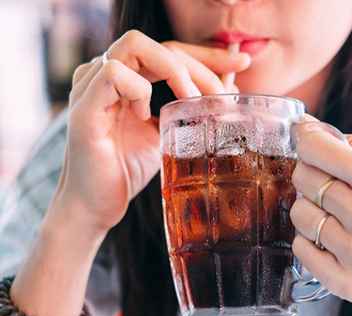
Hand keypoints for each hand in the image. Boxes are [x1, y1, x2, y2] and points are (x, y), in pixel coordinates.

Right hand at [53, 30, 250, 233]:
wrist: (95, 207)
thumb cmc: (127, 170)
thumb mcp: (170, 134)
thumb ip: (191, 108)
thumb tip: (229, 87)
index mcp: (127, 78)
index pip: (171, 50)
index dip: (207, 55)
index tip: (241, 64)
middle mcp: (106, 75)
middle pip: (159, 44)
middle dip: (200, 64)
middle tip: (222, 96)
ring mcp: (91, 88)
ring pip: (134, 46)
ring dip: (173, 70)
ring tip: (191, 101)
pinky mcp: (84, 109)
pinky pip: (112, 74)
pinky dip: (137, 89)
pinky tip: (145, 116)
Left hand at [290, 120, 351, 304]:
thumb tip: (310, 129)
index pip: (315, 148)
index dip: (306, 141)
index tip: (309, 143)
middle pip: (303, 178)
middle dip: (310, 174)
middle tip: (329, 183)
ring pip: (299, 214)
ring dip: (310, 209)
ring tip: (334, 214)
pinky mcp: (346, 282)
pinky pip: (301, 249)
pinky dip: (310, 241)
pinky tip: (333, 239)